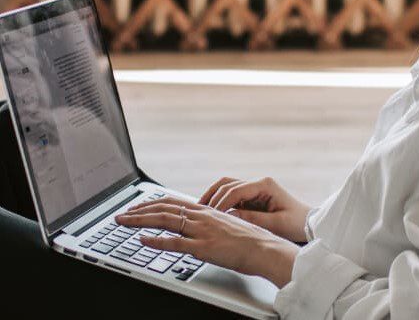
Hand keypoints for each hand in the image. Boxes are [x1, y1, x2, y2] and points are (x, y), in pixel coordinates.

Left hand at [115, 197, 298, 287]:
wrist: (264, 248)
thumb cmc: (248, 240)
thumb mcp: (226, 226)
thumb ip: (208, 224)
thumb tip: (194, 227)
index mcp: (206, 211)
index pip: (173, 202)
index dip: (151, 204)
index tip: (137, 207)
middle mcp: (202, 217)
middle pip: (164, 208)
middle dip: (139, 210)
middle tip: (121, 214)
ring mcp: (202, 231)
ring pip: (165, 221)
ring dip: (140, 220)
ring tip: (124, 222)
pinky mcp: (204, 247)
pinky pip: (175, 243)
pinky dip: (156, 241)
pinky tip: (143, 240)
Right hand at [198, 177, 312, 242]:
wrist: (309, 224)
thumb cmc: (296, 223)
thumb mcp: (275, 224)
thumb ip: (252, 219)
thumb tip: (229, 216)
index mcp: (265, 185)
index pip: (236, 190)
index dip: (221, 202)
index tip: (210, 215)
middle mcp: (258, 183)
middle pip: (227, 184)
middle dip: (212, 197)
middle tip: (199, 212)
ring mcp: (255, 188)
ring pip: (227, 187)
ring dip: (213, 197)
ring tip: (199, 210)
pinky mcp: (253, 197)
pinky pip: (232, 196)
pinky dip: (220, 202)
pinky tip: (211, 213)